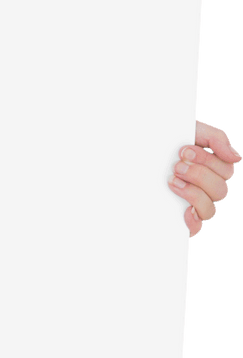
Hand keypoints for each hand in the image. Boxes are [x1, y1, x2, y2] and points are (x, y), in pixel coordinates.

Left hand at [168, 120, 239, 237]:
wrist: (126, 152)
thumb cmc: (157, 141)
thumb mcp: (185, 130)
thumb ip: (214, 138)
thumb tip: (237, 158)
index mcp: (208, 166)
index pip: (226, 170)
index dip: (207, 161)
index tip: (182, 151)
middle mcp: (203, 186)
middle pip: (220, 189)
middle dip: (199, 175)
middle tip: (176, 166)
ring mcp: (191, 203)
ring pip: (210, 209)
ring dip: (193, 193)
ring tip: (171, 180)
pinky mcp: (179, 217)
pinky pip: (196, 227)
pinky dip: (193, 220)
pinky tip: (184, 210)